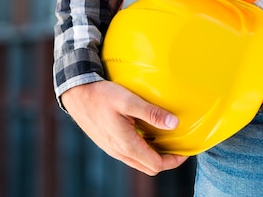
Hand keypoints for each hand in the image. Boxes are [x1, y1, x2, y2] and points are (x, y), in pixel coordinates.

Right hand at [61, 80, 187, 175]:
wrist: (76, 94)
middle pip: (149, 167)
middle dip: (166, 161)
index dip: (174, 161)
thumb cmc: (101, 95)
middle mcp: (119, 152)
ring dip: (153, 155)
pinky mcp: (108, 143)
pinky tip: (145, 133)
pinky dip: (142, 150)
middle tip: (178, 146)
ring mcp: (112, 149)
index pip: (156, 164)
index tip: (185, 150)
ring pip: (138, 162)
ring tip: (164, 139)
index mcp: (126, 144)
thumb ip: (151, 113)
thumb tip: (174, 124)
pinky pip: (129, 154)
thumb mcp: (128, 100)